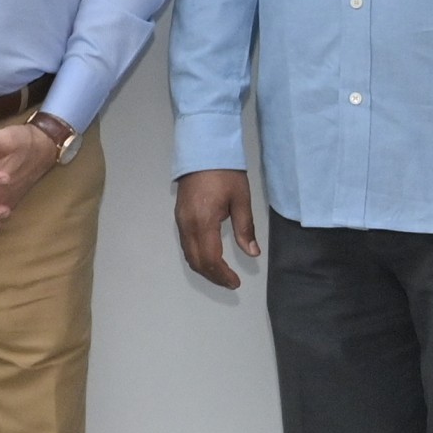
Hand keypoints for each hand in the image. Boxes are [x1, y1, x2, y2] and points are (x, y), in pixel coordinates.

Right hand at [174, 168, 260, 290]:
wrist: (202, 151)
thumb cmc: (225, 173)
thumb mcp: (241, 199)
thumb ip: (245, 228)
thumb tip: (253, 253)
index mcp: (204, 222)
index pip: (211, 259)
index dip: (222, 275)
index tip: (235, 282)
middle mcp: (188, 226)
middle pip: (196, 261)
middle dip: (213, 276)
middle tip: (230, 282)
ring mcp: (180, 221)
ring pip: (188, 254)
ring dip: (204, 268)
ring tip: (221, 273)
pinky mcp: (179, 217)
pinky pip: (186, 244)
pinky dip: (197, 256)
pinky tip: (209, 257)